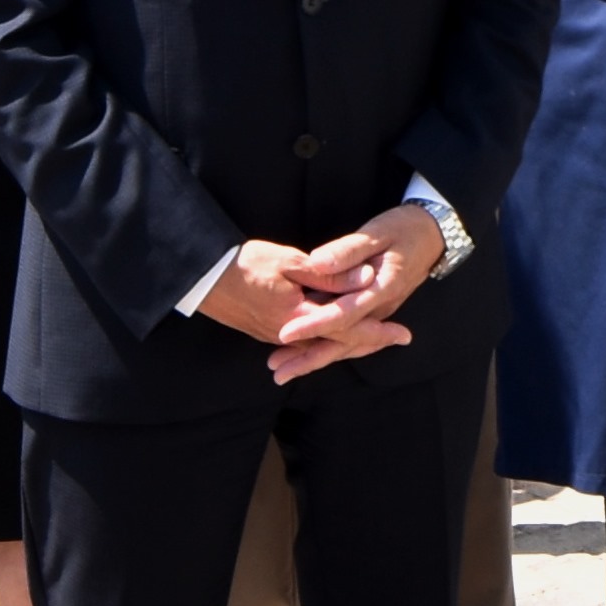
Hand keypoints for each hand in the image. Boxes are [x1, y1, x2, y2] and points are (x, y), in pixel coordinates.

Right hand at [199, 208, 432, 384]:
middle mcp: (288, 334)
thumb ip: (330, 273)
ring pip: (320, 342)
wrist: (201, 278)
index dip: (378, 332)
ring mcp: (274, 336)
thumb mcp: (290, 262)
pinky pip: (304, 340)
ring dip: (347, 340)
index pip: (347, 329)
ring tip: (375, 335)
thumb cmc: (244, 264)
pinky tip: (336, 330)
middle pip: (336, 342)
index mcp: (298, 317)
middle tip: (397, 337)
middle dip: (368, 341)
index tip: (404, 334)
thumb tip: (367, 277)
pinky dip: (324, 336)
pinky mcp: (266, 331)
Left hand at [266, 203, 441, 381]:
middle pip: (345, 340)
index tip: (285, 333)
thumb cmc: (403, 228)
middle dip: (310, 357)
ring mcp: (380, 312)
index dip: (314, 324)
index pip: (345, 312)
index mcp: (383, 287)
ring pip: (348, 343)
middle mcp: (382, 307)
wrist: (432, 233)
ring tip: (284, 371)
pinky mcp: (375, 311)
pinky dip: (331, 350)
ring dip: (316, 358)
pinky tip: (309, 355)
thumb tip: (316, 264)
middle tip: (278, 373)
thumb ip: (347, 250)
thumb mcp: (377, 232)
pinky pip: (353, 337)